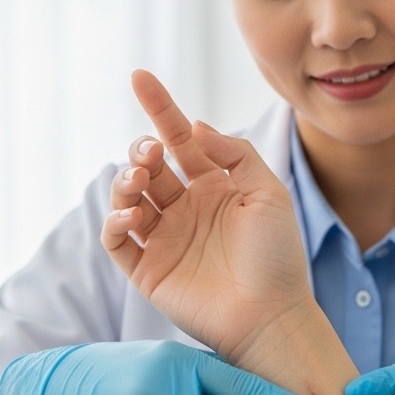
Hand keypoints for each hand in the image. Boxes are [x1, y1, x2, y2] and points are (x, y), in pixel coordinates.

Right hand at [101, 69, 317, 364]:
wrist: (271, 316)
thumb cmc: (278, 257)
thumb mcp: (269, 193)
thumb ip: (235, 154)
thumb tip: (195, 126)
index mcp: (213, 186)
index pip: (179, 139)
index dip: (160, 108)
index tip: (139, 77)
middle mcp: (185, 208)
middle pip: (147, 164)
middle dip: (141, 149)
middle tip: (150, 152)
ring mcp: (164, 238)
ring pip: (127, 196)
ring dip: (126, 181)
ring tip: (139, 180)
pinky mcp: (148, 271)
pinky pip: (118, 240)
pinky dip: (115, 222)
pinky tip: (132, 214)